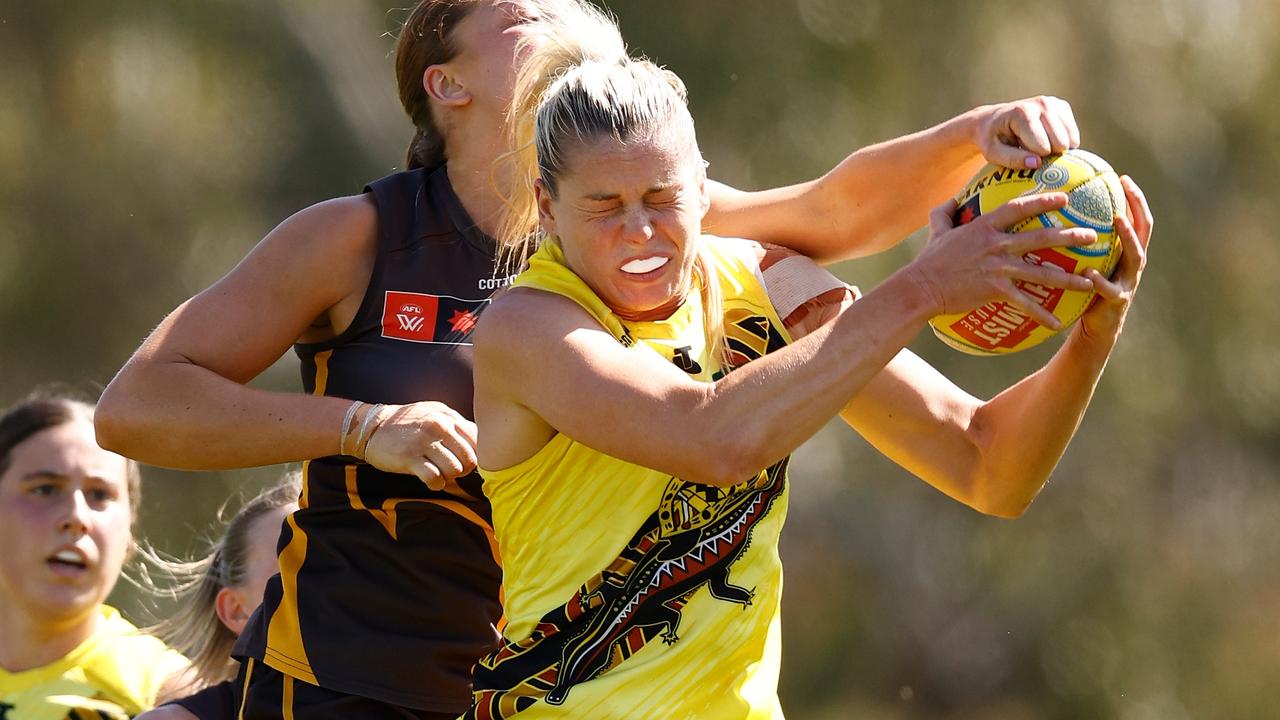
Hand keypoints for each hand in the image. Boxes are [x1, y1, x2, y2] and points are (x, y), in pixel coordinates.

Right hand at [361, 401, 478, 490]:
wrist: (372, 426)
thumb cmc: (407, 423)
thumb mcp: (434, 413)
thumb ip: (456, 424)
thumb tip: (479, 442)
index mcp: (448, 416)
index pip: (478, 440)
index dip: (475, 455)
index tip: (464, 461)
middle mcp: (439, 426)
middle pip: (470, 459)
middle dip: (463, 470)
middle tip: (451, 471)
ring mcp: (424, 441)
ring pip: (455, 470)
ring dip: (449, 478)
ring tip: (439, 475)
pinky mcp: (410, 457)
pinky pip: (435, 478)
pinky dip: (436, 484)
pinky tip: (430, 481)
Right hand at [907, 192, 1097, 328]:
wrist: (921, 288)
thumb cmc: (928, 261)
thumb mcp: (936, 231)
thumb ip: (944, 213)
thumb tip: (949, 201)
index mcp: (984, 226)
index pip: (1020, 208)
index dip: (1043, 201)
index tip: (1065, 199)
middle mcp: (996, 244)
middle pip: (1041, 237)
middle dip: (1070, 236)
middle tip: (1093, 236)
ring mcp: (998, 267)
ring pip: (1041, 272)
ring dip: (1069, 277)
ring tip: (1091, 281)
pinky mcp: (995, 290)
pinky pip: (1025, 303)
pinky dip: (1041, 314)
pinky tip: (1057, 324)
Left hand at [972, 96, 1078, 169]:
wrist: (992, 120)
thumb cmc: (992, 139)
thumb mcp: (993, 153)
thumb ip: (1013, 159)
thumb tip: (1037, 163)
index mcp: (1023, 113)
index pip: (1042, 147)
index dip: (1033, 158)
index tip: (1019, 153)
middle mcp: (1042, 103)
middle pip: (1060, 144)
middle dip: (1047, 154)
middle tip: (1028, 149)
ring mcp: (1054, 103)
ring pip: (1070, 141)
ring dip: (1055, 149)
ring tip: (1035, 143)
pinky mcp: (1062, 106)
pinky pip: (1073, 136)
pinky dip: (1062, 143)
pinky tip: (1045, 139)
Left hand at [1076, 175, 1152, 341]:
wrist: (1094, 326)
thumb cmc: (1085, 288)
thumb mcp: (1085, 261)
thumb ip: (1079, 240)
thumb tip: (1055, 214)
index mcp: (1126, 252)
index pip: (1135, 218)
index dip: (1133, 198)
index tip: (1121, 177)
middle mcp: (1133, 264)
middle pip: (1143, 230)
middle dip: (1137, 207)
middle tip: (1125, 189)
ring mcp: (1128, 282)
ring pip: (1136, 255)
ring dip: (1128, 236)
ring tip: (1116, 220)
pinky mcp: (1117, 301)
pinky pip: (1109, 288)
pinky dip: (1100, 280)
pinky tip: (1089, 272)